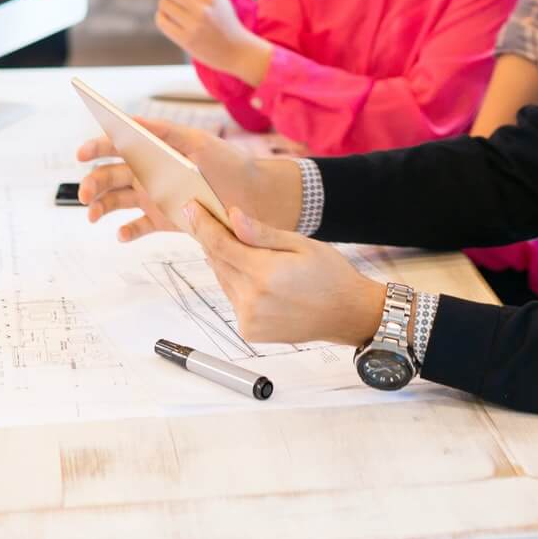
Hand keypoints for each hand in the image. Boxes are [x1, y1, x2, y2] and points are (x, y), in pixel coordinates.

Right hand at [76, 116, 302, 240]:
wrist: (255, 198)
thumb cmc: (228, 163)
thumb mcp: (197, 143)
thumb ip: (164, 132)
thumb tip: (131, 120)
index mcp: (154, 149)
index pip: (118, 144)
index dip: (96, 147)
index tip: (82, 154)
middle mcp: (149, 172)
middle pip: (110, 175)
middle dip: (93, 183)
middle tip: (86, 194)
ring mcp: (154, 197)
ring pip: (116, 201)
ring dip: (100, 206)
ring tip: (94, 215)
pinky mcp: (163, 220)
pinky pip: (137, 226)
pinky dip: (126, 231)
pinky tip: (123, 234)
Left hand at [155, 0, 270, 80]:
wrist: (236, 50)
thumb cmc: (224, 19)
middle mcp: (202, 11)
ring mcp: (193, 27)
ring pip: (163, 4)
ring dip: (164, 1)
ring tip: (173, 5)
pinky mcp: (185, 41)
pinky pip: (162, 21)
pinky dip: (161, 16)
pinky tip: (169, 16)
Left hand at [187, 203, 386, 345]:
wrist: (346, 314)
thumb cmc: (330, 275)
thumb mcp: (301, 244)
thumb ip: (262, 233)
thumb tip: (233, 217)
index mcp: (265, 274)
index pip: (220, 244)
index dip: (202, 224)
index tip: (191, 208)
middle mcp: (253, 300)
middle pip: (218, 262)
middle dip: (211, 239)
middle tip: (206, 219)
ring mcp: (249, 319)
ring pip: (223, 280)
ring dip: (224, 261)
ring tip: (234, 246)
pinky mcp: (250, 331)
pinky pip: (233, 299)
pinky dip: (235, 283)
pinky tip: (250, 273)